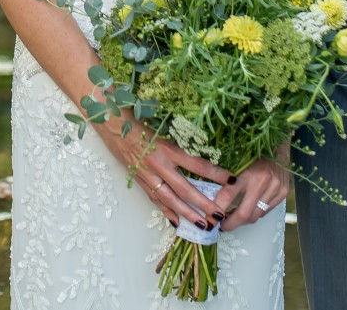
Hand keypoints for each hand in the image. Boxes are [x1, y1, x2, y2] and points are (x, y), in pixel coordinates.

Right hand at [92, 116, 228, 229]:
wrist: (114, 125)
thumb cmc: (141, 123)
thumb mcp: (164, 129)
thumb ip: (181, 143)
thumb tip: (204, 156)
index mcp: (168, 148)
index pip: (197, 164)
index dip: (216, 173)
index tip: (233, 180)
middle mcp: (159, 164)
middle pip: (185, 188)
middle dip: (204, 204)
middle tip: (220, 215)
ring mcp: (148, 175)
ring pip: (171, 199)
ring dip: (188, 214)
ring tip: (203, 224)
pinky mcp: (140, 181)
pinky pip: (155, 200)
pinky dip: (167, 212)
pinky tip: (177, 223)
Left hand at [212, 157, 290, 230]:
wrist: (279, 145)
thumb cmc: (254, 153)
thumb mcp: (238, 161)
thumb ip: (225, 177)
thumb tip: (210, 195)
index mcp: (248, 172)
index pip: (228, 194)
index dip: (217, 208)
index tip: (210, 217)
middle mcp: (263, 182)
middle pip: (243, 213)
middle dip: (230, 224)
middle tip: (221, 226)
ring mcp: (275, 189)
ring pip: (255, 216)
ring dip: (243, 220)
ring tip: (233, 218)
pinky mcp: (283, 193)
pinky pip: (266, 211)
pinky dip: (255, 213)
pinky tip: (249, 210)